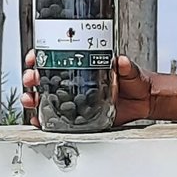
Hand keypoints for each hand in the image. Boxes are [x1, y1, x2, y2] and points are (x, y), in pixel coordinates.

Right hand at [20, 51, 152, 128]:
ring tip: (31, 99)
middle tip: (31, 79)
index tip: (34, 57)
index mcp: (84, 65)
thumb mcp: (130, 70)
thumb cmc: (136, 81)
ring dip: (34, 97)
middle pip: (45, 77)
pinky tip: (39, 120)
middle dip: (32, 77)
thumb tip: (122, 61)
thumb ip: (127, 67)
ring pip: (47, 97)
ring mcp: (76, 98)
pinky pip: (58, 118)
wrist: (145, 100)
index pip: (56, 57)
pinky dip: (46, 119)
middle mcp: (76, 81)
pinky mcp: (81, 115)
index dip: (41, 56)